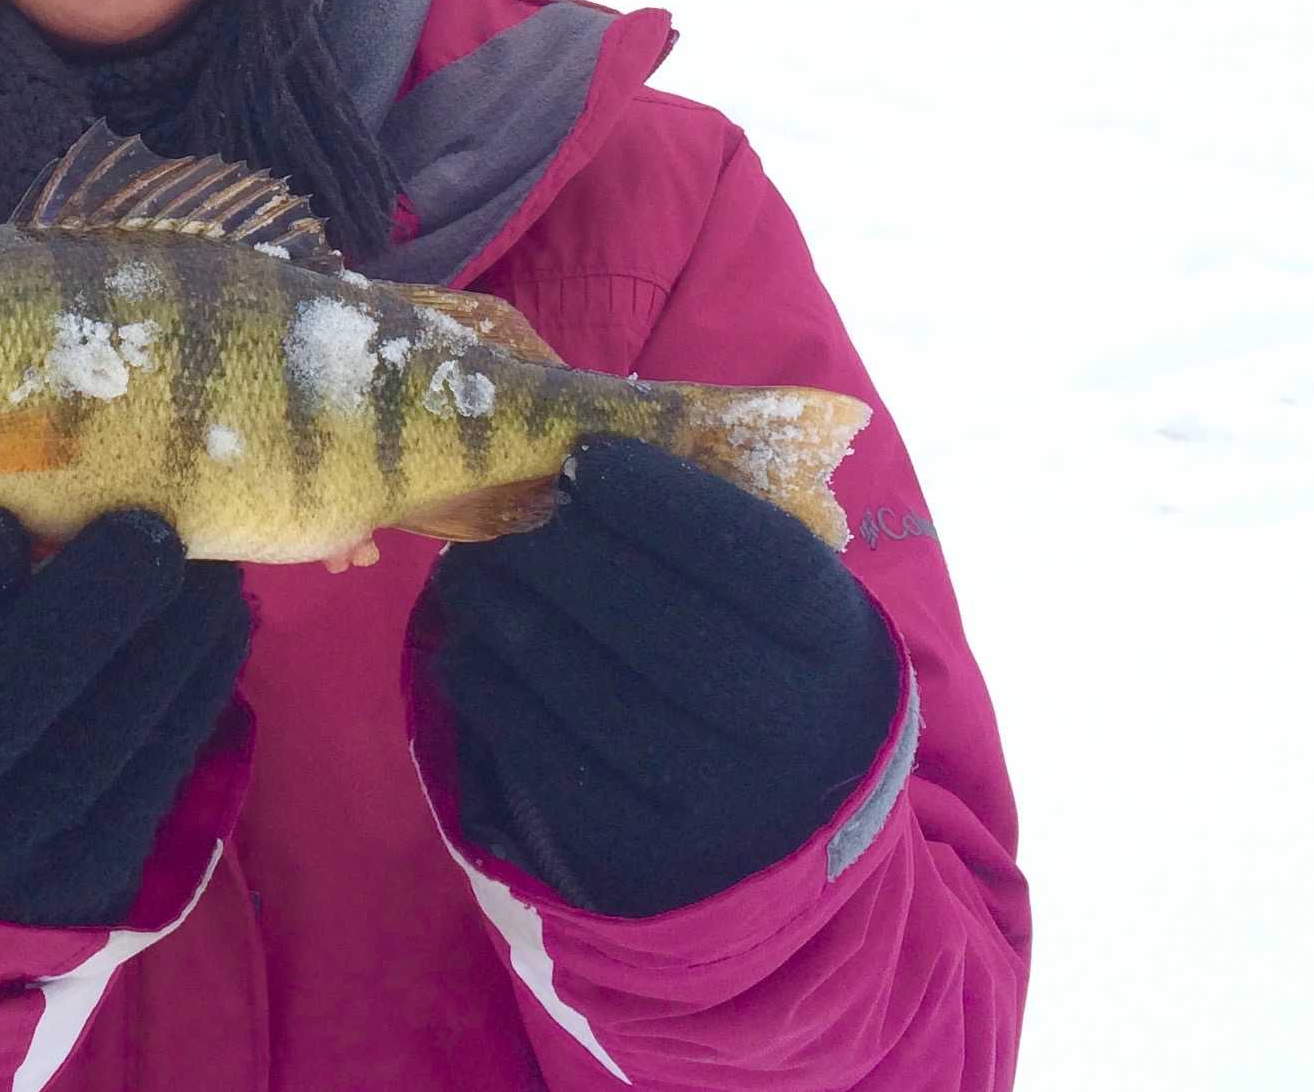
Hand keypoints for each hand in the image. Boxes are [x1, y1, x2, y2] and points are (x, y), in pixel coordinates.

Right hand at [0, 507, 250, 926]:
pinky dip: (194, 694)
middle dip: (88, 605)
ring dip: (168, 644)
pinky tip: (216, 625)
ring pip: (91, 747)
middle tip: (148, 527)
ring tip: (207, 568)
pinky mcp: (73, 888)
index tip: (1, 523)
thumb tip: (30, 464)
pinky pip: (146, 785)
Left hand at [430, 435, 899, 916]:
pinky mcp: (631, 858)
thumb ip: (723, 536)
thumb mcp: (791, 614)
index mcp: (841, 653)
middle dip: (561, 551)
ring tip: (472, 567)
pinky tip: (473, 643)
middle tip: (507, 512)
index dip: (663, 500)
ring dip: (504, 609)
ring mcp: (711, 809)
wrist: (782, 847)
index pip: (757, 559)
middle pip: (656, 620)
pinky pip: (534, 750)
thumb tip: (586, 456)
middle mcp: (789, 738)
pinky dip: (486, 683)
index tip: (585, 460)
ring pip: (580, 684)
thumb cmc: (771, 679)